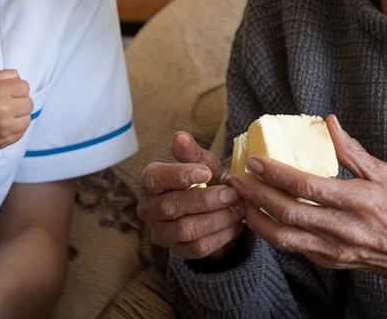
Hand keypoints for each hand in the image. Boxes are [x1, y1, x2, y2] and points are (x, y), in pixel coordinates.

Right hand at [0, 69, 32, 149]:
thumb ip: (3, 75)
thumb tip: (19, 77)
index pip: (25, 87)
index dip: (17, 87)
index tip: (8, 90)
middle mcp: (1, 111)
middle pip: (29, 103)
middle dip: (20, 100)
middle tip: (7, 102)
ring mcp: (3, 128)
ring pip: (27, 119)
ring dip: (20, 115)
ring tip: (6, 113)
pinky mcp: (4, 141)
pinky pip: (21, 132)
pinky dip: (16, 127)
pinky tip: (4, 123)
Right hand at [136, 130, 245, 261]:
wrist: (211, 205)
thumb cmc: (203, 178)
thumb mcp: (200, 162)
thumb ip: (191, 152)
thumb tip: (180, 136)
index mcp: (149, 181)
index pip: (156, 179)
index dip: (180, 176)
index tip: (207, 172)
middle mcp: (148, 208)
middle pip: (171, 207)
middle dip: (206, 200)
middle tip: (233, 194)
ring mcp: (160, 232)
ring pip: (185, 230)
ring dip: (217, 219)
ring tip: (238, 209)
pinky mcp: (177, 250)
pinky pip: (197, 248)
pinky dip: (220, 236)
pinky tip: (236, 224)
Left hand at [228, 115, 386, 316]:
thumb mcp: (386, 174)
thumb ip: (352, 151)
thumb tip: (328, 122)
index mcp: (360, 201)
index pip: (307, 186)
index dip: (275, 174)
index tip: (254, 161)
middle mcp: (345, 229)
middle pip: (288, 214)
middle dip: (255, 195)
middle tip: (236, 179)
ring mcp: (336, 250)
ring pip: (284, 238)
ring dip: (256, 219)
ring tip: (241, 200)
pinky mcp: (331, 262)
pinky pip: (294, 248)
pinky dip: (272, 233)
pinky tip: (261, 217)